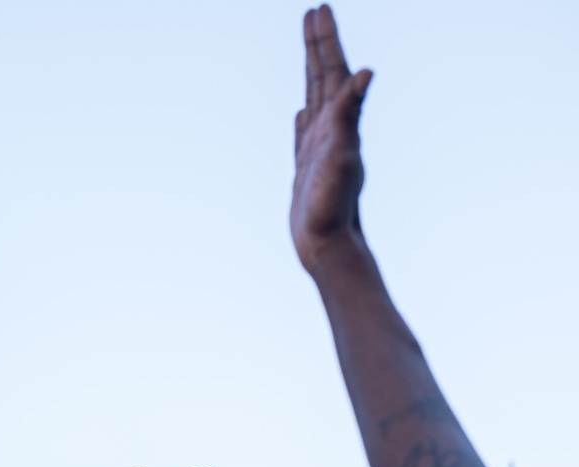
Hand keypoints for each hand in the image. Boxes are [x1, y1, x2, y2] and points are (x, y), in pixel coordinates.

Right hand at [290, 4, 373, 272]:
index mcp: (339, 122)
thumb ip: (350, 113)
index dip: (326, 40)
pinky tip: (300, 112)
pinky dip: (302, 116)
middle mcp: (332, 129)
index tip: (319, 9)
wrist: (328, 245)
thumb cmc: (334, 205)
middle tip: (315, 11)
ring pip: (315, 98)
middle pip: (325, 76)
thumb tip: (366, 73)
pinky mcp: (308, 167)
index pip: (332, 71)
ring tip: (309, 48)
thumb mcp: (343, 155)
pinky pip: (303, 132)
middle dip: (319, 43)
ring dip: (312, 71)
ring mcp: (319, 148)